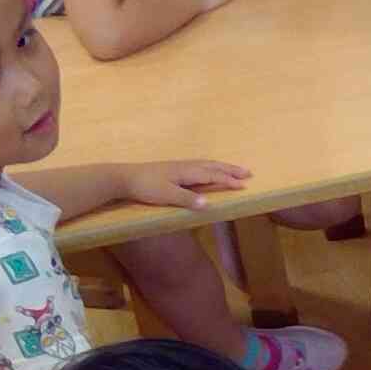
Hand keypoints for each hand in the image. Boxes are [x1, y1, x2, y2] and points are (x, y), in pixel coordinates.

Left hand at [119, 159, 252, 209]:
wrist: (123, 178)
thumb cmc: (145, 187)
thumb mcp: (166, 196)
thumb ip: (187, 200)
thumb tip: (208, 205)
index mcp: (186, 172)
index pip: (212, 176)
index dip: (228, 181)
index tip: (244, 185)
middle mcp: (185, 167)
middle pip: (212, 166)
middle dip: (230, 170)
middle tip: (248, 172)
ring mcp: (178, 167)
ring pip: (206, 164)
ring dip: (221, 167)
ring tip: (233, 169)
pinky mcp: (172, 169)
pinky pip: (198, 166)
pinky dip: (210, 167)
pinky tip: (208, 170)